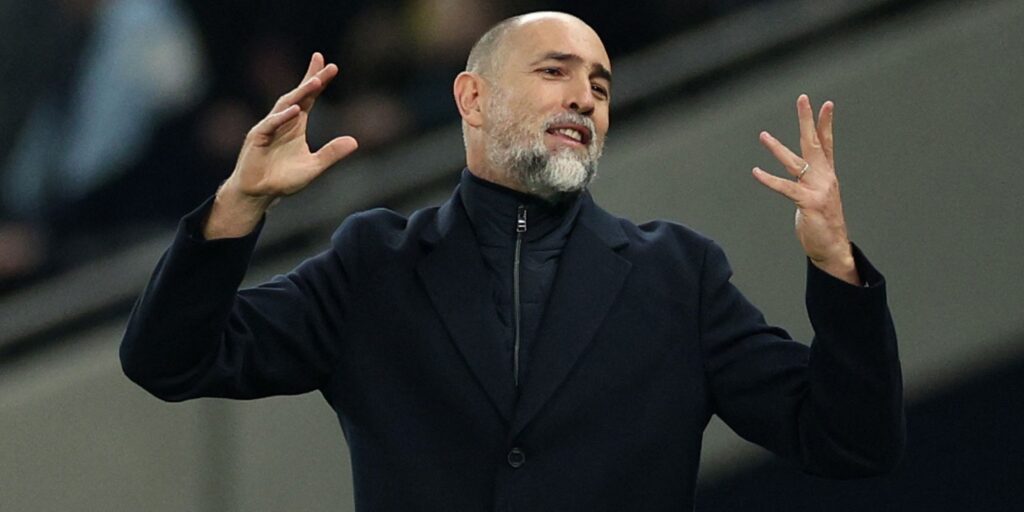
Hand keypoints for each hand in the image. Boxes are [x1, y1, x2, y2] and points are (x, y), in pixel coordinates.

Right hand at [204, 53, 358, 238]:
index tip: (332, 66)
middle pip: (298, 95)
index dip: (318, 81)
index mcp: (296, 124)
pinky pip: (270, 124)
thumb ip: (332, 154)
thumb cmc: (283, 179)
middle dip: (311, 79)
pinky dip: (282, 117)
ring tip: (315, 82)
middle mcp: (282, 121)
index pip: (309, 98)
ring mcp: (268, 127)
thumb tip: (354, 141)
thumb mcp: (314, 167)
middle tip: (324, 63)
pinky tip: (296, 110)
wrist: (259, 193)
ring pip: (285, 106)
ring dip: (300, 93)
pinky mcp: (257, 138)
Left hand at [752, 94, 859, 284]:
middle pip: (815, 143)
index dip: (826, 124)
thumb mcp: (819, 197)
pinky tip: (756, 171)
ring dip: (777, 148)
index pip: (827, 144)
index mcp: (827, 175)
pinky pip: (786, 187)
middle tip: (802, 99)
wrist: (833, 248)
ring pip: (795, 162)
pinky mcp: (808, 203)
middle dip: (808, 120)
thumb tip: (799, 175)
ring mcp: (818, 189)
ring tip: (763, 135)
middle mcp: (824, 178)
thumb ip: (810, 183)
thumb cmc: (823, 224)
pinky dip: (769, 179)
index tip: (826, 104)